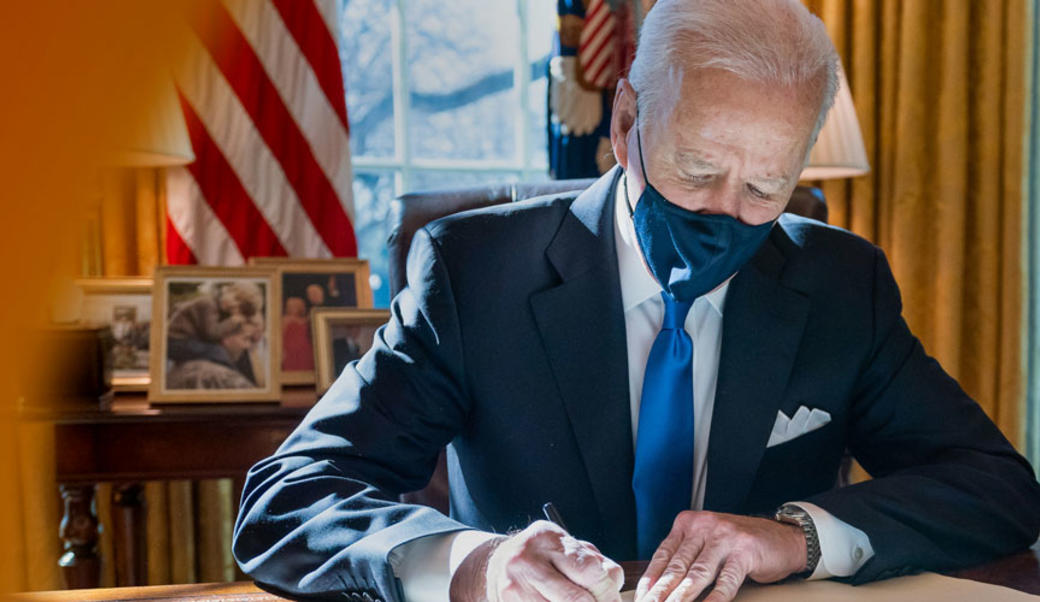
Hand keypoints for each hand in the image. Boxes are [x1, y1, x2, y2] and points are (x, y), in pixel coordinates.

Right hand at [450, 520, 623, 601]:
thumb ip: (597, 563)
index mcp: (547, 537)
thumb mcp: (568, 548)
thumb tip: (614, 583)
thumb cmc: (544, 558)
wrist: (499, 565)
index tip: (613, 599)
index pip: (587, 569)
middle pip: (575, 598)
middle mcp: (526, 559)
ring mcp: (513, 586)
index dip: (606, 590)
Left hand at [635, 511, 806, 601]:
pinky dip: (714, 599)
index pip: (662, 554)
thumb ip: (686, 558)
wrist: (782, 538)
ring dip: (682, 597)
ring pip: (697, 574)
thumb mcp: (707, 544)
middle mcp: (704, 526)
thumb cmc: (740, 545)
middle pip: (676, 566)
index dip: (650, 580)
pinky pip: (725, 581)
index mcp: (689, 523)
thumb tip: (658, 587)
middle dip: (661, 592)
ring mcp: (724, 537)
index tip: (641, 598)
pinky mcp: (744, 551)